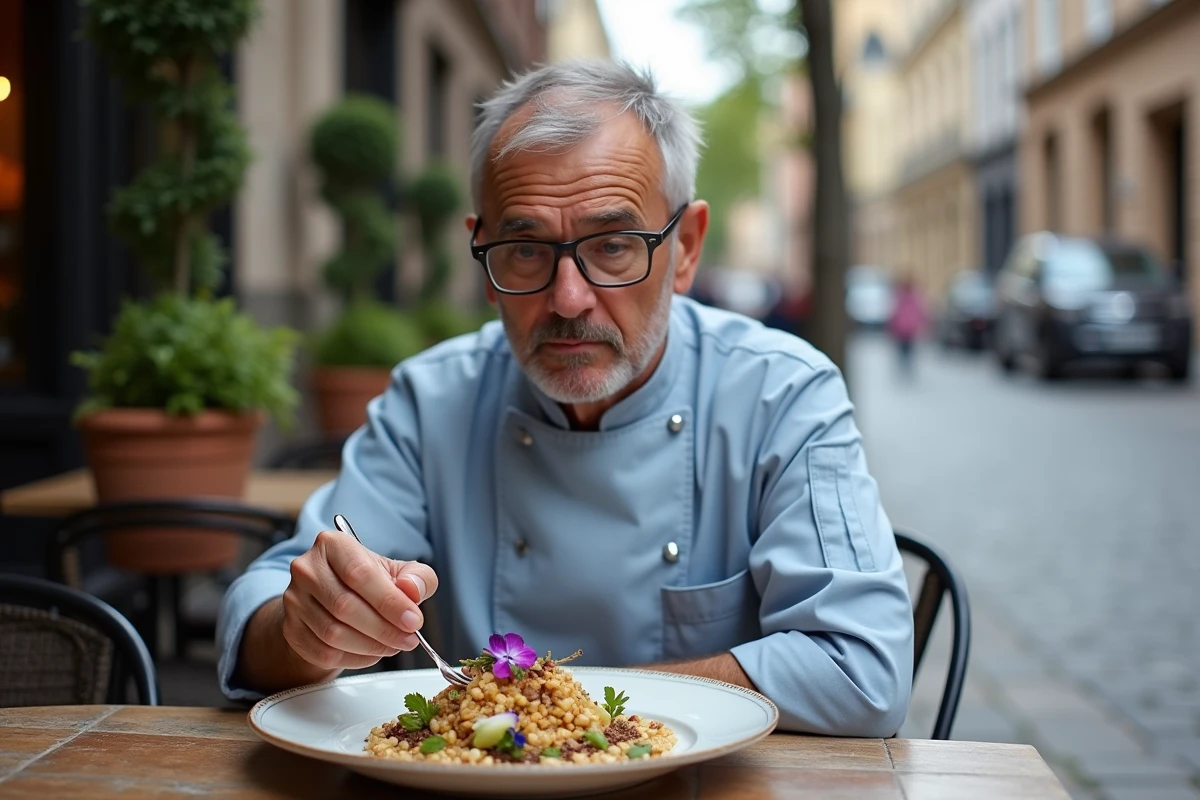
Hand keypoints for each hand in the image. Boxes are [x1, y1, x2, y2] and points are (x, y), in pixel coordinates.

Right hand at [281, 530, 438, 670]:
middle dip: (384, 628)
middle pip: (345, 606)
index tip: (413, 621)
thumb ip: (417, 578)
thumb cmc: (368, 582)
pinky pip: (324, 652)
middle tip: (408, 638)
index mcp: (333, 545)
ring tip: (394, 645)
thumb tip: (412, 590)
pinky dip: (354, 658)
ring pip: (333, 633)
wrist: (332, 598)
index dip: (389, 601)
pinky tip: (372, 652)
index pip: (359, 574)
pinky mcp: (291, 629)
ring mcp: (294, 600)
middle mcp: (307, 569)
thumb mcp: (399, 572)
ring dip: (371, 646)